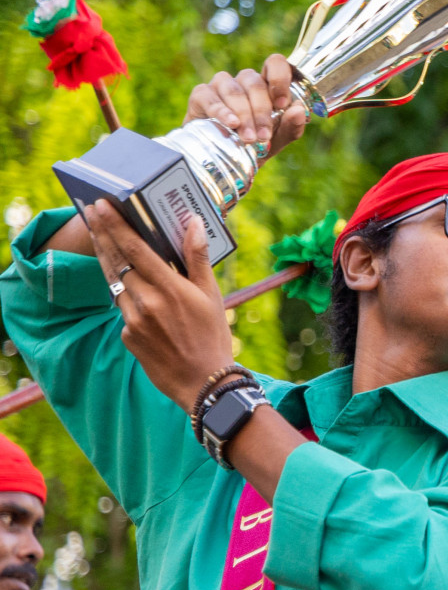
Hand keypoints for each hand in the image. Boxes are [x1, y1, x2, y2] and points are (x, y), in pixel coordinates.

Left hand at [83, 200, 233, 412]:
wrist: (202, 383)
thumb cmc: (213, 336)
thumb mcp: (212, 295)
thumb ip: (197, 258)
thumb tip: (194, 223)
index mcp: (170, 288)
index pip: (135, 249)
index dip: (115, 225)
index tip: (101, 206)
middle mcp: (147, 302)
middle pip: (116, 261)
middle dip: (102, 234)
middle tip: (91, 213)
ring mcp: (133, 320)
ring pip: (114, 283)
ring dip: (107, 260)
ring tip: (102, 239)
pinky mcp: (127, 336)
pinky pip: (122, 309)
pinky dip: (126, 296)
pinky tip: (133, 291)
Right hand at [185, 54, 307, 157]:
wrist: (225, 162)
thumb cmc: (255, 144)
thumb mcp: (279, 139)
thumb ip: (292, 126)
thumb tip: (299, 110)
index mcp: (267, 85)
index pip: (274, 63)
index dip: (279, 78)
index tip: (282, 104)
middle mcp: (244, 81)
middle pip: (254, 83)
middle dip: (261, 111)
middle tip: (264, 136)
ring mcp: (221, 85)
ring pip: (234, 90)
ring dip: (244, 115)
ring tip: (249, 138)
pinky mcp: (201, 95)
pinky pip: (209, 97)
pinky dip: (221, 111)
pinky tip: (230, 124)